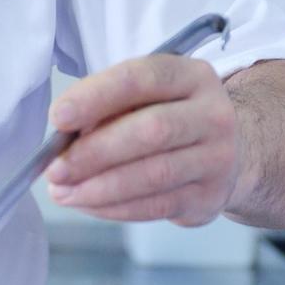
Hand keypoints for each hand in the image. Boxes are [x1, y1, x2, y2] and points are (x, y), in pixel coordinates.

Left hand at [44, 53, 239, 224]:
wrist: (229, 152)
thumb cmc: (169, 118)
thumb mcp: (148, 97)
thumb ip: (110, 108)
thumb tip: (64, 138)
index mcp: (192, 76)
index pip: (141, 79)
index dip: (96, 97)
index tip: (58, 117)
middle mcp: (213, 114)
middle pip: (151, 130)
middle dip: (94, 152)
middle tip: (55, 170)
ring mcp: (217, 158)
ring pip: (154, 174)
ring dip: (100, 187)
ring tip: (63, 192)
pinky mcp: (209, 196)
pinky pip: (156, 205)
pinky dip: (115, 208)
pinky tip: (88, 204)